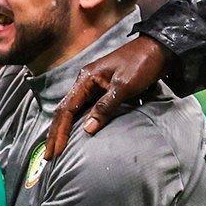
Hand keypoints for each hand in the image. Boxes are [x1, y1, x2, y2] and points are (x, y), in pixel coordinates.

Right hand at [45, 35, 167, 159]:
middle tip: (48, 155)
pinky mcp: (102, 91)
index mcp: (85, 79)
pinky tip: (74, 134)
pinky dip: (76, 123)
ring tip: (57, 148)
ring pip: (72, 112)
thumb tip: (87, 129)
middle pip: (64, 112)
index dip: (59, 132)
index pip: (66, 110)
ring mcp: (93, 87)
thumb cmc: (141, 64)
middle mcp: (85, 83)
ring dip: (63, 130)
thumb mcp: (124, 86)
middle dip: (55, 134)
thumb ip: (105, 107)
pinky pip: (84, 110)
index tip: (54, 151)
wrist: (158, 50)